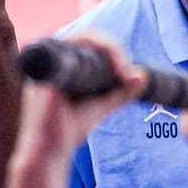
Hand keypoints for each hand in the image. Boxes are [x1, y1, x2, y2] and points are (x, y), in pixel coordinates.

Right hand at [12, 29, 146, 165]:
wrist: (50, 152)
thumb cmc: (68, 130)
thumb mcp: (100, 105)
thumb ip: (119, 92)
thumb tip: (142, 76)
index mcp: (61, 63)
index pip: (90, 42)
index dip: (113, 51)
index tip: (129, 75)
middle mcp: (52, 58)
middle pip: (88, 35)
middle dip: (114, 49)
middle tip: (127, 74)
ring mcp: (47, 61)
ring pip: (83, 37)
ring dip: (108, 48)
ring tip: (122, 72)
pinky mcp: (46, 70)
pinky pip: (71, 49)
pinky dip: (93, 50)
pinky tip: (111, 69)